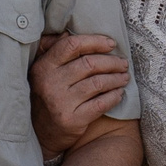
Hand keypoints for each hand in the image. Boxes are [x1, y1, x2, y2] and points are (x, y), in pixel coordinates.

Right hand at [32, 33, 130, 158]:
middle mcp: (50, 83)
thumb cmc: (47, 95)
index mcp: (43, 67)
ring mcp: (61, 102)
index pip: (72, 45)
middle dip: (112, 62)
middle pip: (89, 64)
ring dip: (116, 78)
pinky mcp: (72, 120)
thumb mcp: (43, 72)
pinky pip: (101, 104)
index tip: (111, 43)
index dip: (95, 41)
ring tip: (124, 77)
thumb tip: (68, 31)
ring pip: (98, 83)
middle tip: (123, 63)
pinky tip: (120, 93)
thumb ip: (53, 50)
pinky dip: (114, 97)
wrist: (41, 133)